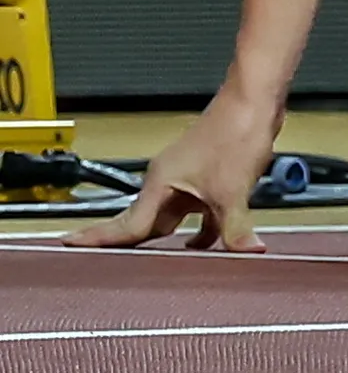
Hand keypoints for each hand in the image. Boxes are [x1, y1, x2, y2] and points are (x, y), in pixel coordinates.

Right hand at [64, 85, 281, 252]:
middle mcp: (168, 181)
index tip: (68, 245)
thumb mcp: (232, 189)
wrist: (254, 101)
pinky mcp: (206, 179)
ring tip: (149, 270)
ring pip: (169, 219)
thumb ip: (234, 228)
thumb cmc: (234, 131)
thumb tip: (245, 252)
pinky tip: (202, 247)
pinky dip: (199, 230)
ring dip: (167, 242)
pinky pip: (195, 213)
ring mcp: (186, 180)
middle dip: (124, 245)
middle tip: (98, 268)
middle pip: (142, 224)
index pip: (127, 225)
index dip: (99, 239)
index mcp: (161, 183)